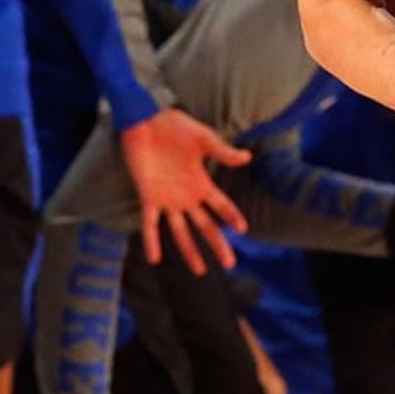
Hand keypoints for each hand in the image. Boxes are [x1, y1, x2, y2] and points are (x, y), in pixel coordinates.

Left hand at [119, 108, 251, 274]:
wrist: (146, 122)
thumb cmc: (176, 126)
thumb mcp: (203, 138)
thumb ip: (223, 152)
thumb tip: (248, 158)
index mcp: (201, 183)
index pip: (221, 205)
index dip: (232, 216)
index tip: (243, 229)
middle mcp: (186, 196)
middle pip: (205, 225)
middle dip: (217, 244)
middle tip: (230, 264)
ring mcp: (167, 199)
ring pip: (180, 231)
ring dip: (189, 251)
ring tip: (200, 271)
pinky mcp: (148, 196)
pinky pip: (149, 224)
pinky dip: (151, 241)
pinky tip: (154, 259)